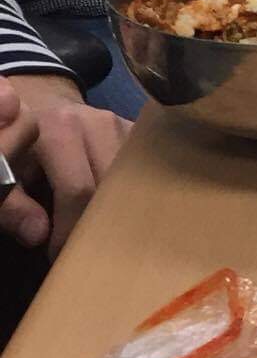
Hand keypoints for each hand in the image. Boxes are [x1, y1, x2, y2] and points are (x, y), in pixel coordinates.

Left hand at [7, 75, 130, 257]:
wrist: (43, 102)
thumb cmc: (22, 146)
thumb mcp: (7, 171)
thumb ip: (13, 204)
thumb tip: (38, 235)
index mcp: (59, 130)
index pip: (78, 192)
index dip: (70, 230)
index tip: (60, 255)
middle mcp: (97, 122)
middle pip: (111, 189)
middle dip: (96, 226)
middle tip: (83, 249)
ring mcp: (123, 125)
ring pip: (132, 184)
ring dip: (116, 212)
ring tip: (98, 231)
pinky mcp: (137, 132)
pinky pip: (142, 172)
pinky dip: (131, 196)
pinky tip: (116, 210)